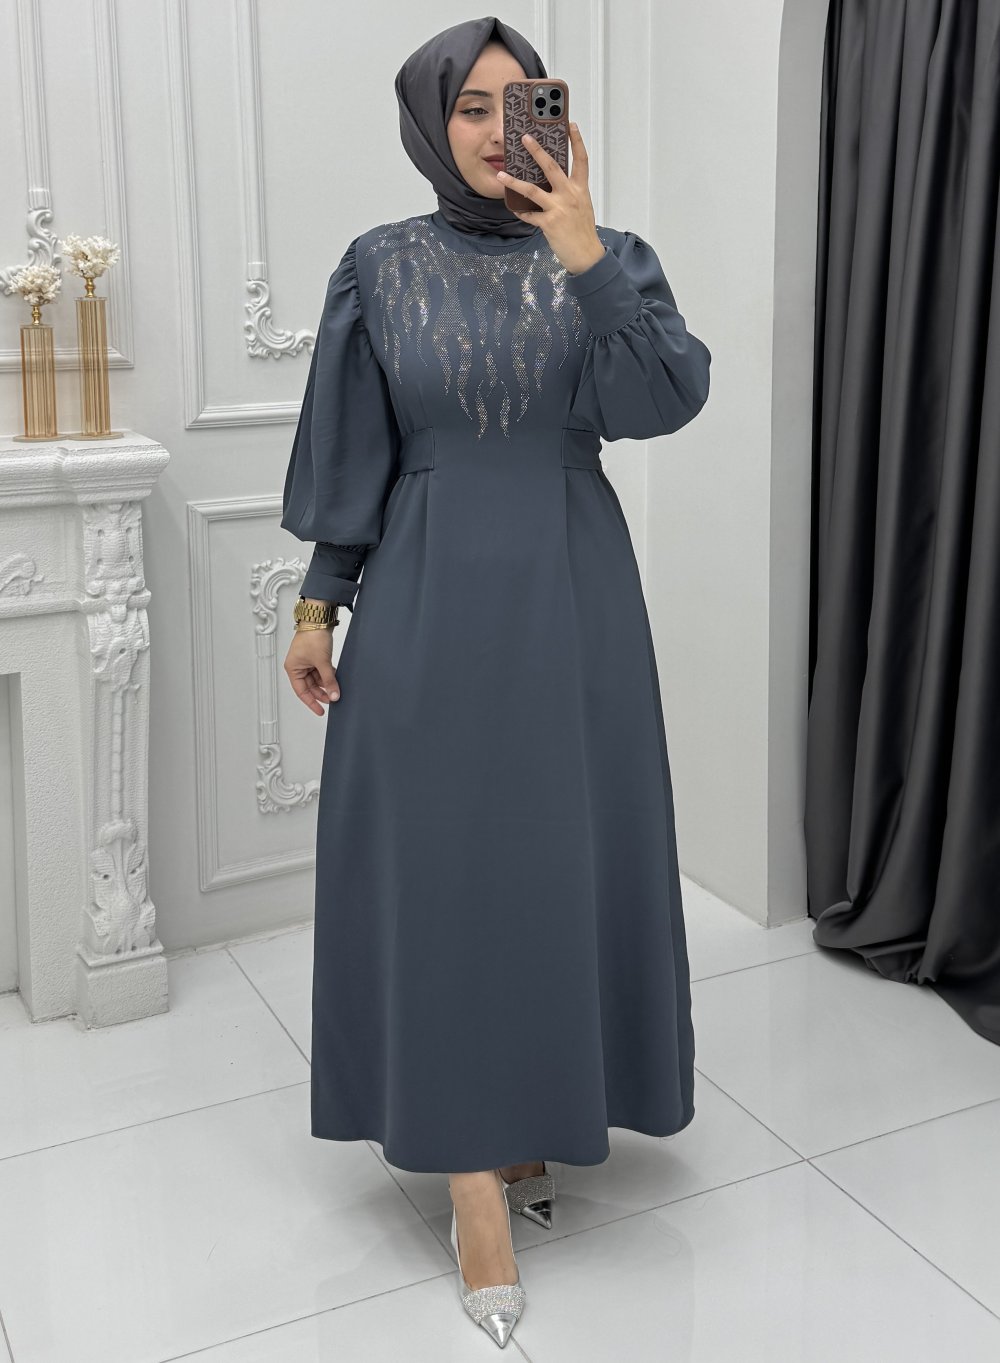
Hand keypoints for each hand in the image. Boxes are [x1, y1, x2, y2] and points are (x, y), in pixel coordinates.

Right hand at [284, 629, 339, 714]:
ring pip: (316, 679)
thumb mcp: (322, 662)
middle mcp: (298, 666)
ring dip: (326, 684)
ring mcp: (306, 661)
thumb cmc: (313, 636)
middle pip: (310, 686)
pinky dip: (327, 675)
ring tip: (336, 689)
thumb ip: (329, 680)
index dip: (311, 702)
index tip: (320, 711)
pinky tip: (335, 678)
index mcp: (293, 668)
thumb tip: (334, 695)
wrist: (319, 618)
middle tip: (333, 699)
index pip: (301, 692)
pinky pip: (320, 671)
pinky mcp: (315, 656)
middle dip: (321, 693)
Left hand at [496, 122, 604, 275]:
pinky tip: (514, 208)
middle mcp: (570, 195)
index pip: (581, 160)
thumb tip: (554, 181)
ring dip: (514, 182)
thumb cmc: (583, 231)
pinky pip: (529, 215)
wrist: (587, 255)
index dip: (576, 141)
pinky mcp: (549, 223)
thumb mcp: (581, 206)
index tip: (570, 125)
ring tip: (501, 175)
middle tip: (525, 138)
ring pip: (532, 190)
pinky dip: (521, 211)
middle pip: (552, 167)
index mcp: (580, 189)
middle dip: (537, 151)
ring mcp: (559, 209)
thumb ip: (570, 191)